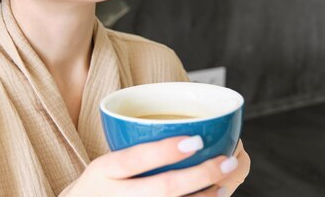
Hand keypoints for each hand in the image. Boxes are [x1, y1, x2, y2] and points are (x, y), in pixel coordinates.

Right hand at [59, 136, 249, 196]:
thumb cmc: (99, 188)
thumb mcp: (105, 165)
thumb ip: (135, 152)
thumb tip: (187, 133)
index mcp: (105, 170)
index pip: (135, 159)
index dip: (166, 151)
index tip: (196, 140)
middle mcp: (115, 196)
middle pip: (162, 189)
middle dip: (198, 176)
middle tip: (225, 162)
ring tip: (224, 184)